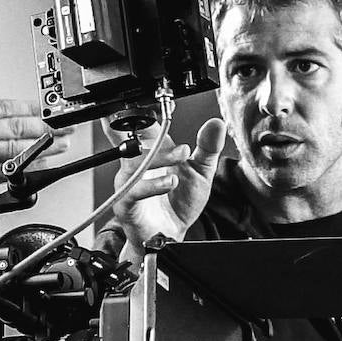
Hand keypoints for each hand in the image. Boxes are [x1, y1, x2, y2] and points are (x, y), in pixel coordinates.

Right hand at [0, 64, 71, 201]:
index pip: (5, 106)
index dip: (31, 107)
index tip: (47, 108)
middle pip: (17, 127)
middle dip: (46, 127)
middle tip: (65, 127)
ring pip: (16, 150)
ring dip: (43, 148)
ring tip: (61, 145)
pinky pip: (3, 174)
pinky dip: (23, 170)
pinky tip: (38, 167)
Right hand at [103, 116, 224, 263]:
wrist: (172, 236)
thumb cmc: (180, 204)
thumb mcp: (200, 172)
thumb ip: (208, 148)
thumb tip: (216, 123)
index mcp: (152, 153)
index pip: (144, 124)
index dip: (149, 112)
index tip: (165, 104)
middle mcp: (136, 165)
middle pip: (135, 139)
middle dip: (150, 130)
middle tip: (176, 137)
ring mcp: (129, 184)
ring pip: (136, 164)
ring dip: (159, 159)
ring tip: (181, 159)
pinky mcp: (125, 204)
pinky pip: (133, 191)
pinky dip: (152, 186)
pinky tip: (170, 183)